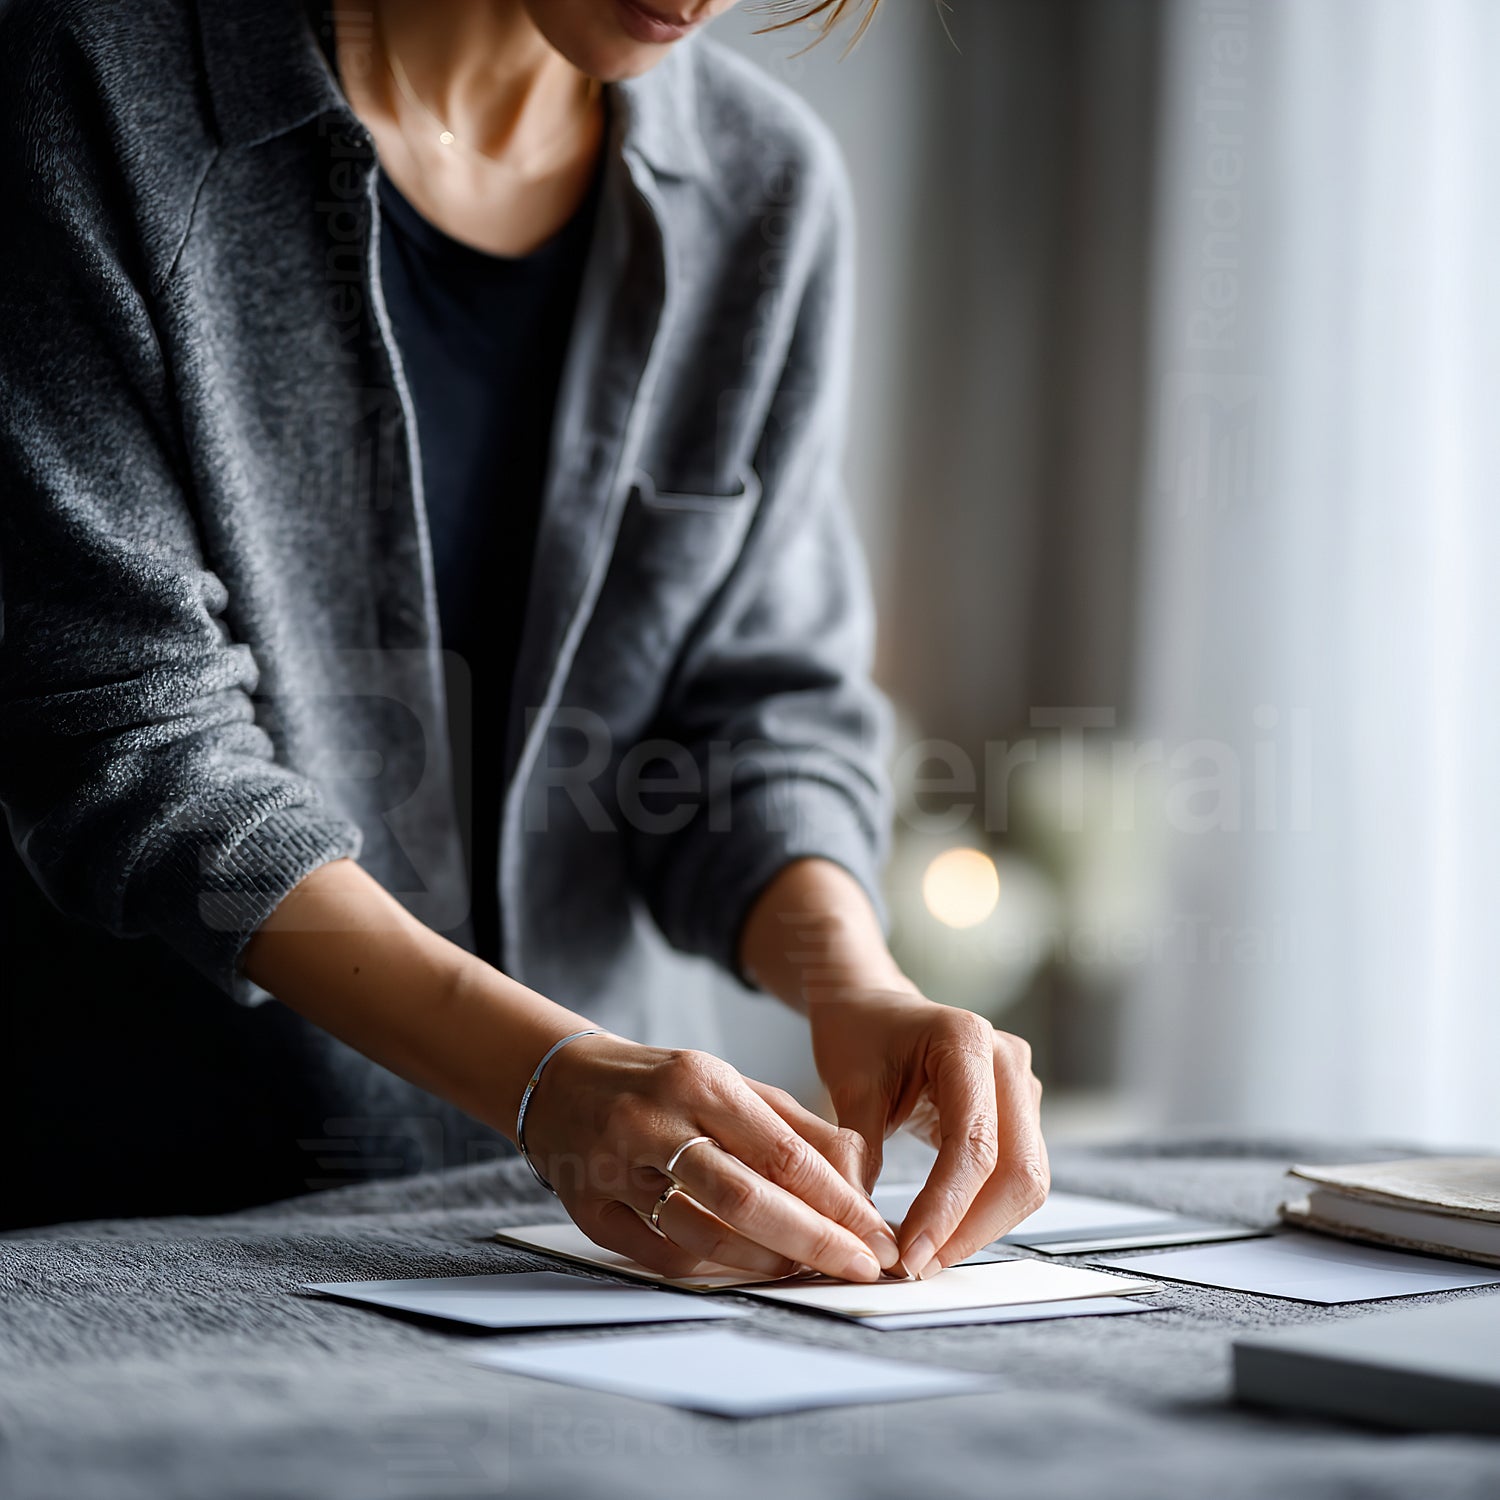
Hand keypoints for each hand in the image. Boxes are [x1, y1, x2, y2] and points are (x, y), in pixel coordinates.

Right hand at [520, 1031, 901, 1282]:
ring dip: (764, 1263)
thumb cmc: (663, 1086)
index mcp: (698, 1079)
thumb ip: (795, 1127)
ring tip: (804, 1270)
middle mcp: (653, 1120)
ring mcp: (614, 1167)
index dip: (837, 1201)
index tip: (875, 1234)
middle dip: (814, 1241)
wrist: (561, 1080)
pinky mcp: (587, 1207)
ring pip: (702, 1235)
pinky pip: (658, 1257)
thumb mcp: (729, 1084)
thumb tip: (860, 1180)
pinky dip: (709, 1270)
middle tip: (860, 1268)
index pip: (782, 1151)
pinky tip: (744, 1269)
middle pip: (746, 1198)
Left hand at [807, 986, 1048, 1278]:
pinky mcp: (1020, 1114)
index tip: (908, 1254)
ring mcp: (1021, 1087)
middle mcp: (1008, 1060)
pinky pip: (1015, 1176)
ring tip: (924, 1255)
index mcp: (966, 1040)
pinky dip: (982, 1212)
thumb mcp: (847, 1085)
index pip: (973, 1143)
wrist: (873, 1006)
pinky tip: (940, 1233)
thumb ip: (857, 1154)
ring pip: (1026, 1181)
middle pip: (1018, 1170)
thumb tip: (862, 1231)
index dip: (946, 1209)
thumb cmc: (859, 1034)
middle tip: (916, 1266)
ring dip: (980, 1228)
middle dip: (970, 1229)